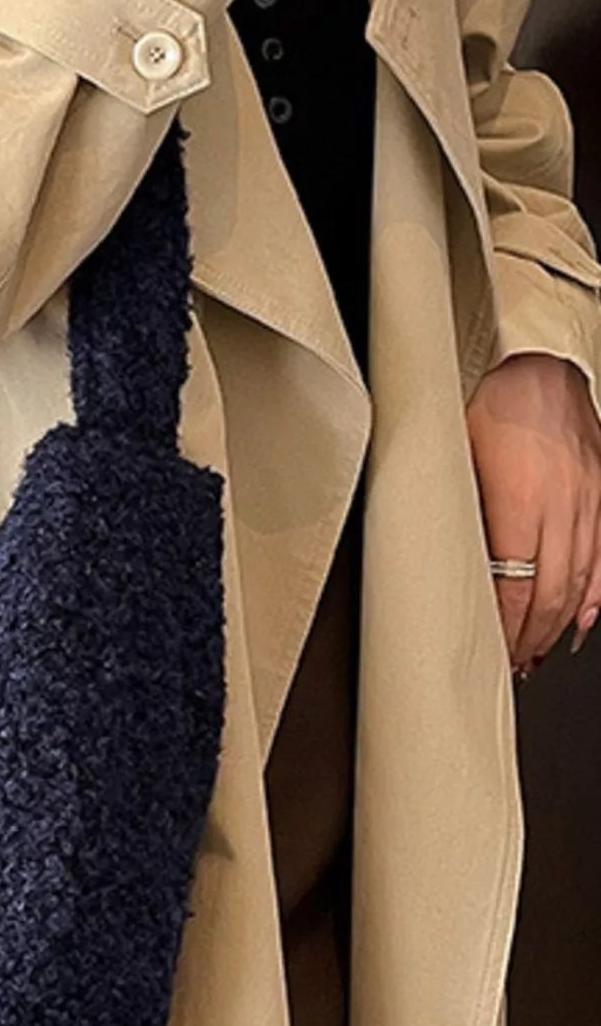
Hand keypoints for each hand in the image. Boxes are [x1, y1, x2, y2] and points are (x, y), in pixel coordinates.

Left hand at [465, 352, 600, 673]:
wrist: (535, 363)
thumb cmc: (487, 401)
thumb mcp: (453, 455)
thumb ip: (455, 509)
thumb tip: (441, 560)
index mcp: (519, 498)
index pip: (513, 583)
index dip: (503, 625)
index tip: (490, 650)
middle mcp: (560, 504)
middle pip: (549, 591)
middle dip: (528, 635)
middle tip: (511, 662)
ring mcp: (587, 501)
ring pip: (579, 581)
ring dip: (556, 624)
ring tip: (535, 652)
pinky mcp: (600, 494)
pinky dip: (594, 596)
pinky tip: (581, 620)